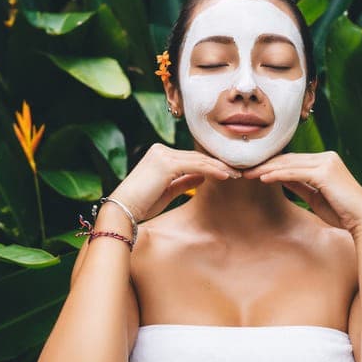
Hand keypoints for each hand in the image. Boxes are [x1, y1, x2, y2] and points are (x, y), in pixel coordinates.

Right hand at [108, 143, 241, 222]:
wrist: (123, 210)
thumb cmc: (143, 204)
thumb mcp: (168, 191)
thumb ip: (185, 181)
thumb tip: (203, 177)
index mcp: (159, 154)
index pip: (190, 158)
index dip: (210, 165)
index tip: (227, 172)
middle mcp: (160, 150)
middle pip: (196, 156)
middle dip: (218, 164)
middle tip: (237, 171)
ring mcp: (163, 155)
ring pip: (198, 160)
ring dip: (219, 167)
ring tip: (236, 174)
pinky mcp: (167, 164)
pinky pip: (196, 166)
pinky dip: (212, 170)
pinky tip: (225, 176)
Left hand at [242, 150, 361, 233]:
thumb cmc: (342, 213)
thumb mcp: (315, 197)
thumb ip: (299, 185)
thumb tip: (279, 177)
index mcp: (325, 161)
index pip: (292, 160)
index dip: (271, 165)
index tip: (253, 170)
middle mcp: (326, 157)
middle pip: (288, 158)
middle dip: (264, 164)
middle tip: (243, 169)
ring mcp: (326, 163)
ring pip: (289, 163)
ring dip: (266, 169)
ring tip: (247, 173)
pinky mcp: (325, 173)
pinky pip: (295, 172)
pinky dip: (277, 175)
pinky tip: (263, 179)